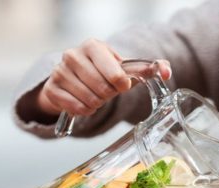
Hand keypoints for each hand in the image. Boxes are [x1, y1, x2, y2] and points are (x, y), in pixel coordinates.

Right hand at [37, 38, 171, 116]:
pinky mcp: (52, 89)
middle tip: (106, 91)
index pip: (115, 73)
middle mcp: (73, 54)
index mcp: (93, 46)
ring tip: (95, 96)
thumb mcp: (124, 68)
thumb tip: (167, 71)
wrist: (74, 78)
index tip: (121, 85)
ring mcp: (59, 71)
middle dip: (109, 96)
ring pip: (90, 100)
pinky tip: (84, 102)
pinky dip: (85, 111)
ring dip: (97, 104)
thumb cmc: (104, 72)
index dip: (122, 85)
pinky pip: (77, 109)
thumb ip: (147, 69)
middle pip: (103, 90)